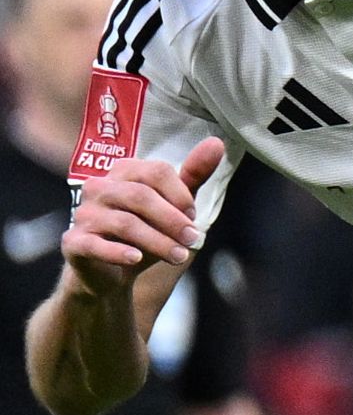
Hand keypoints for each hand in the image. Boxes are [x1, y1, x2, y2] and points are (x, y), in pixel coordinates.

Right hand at [63, 139, 224, 290]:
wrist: (112, 271)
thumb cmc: (145, 231)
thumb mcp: (172, 204)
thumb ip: (192, 175)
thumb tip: (216, 143)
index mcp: (123, 172)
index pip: (155, 171)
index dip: (180, 194)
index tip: (194, 216)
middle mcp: (98, 187)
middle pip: (140, 196)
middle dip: (173, 220)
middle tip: (193, 239)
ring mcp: (83, 214)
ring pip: (125, 223)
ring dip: (158, 242)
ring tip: (179, 256)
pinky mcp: (74, 242)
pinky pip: (95, 245)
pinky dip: (118, 252)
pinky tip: (136, 259)